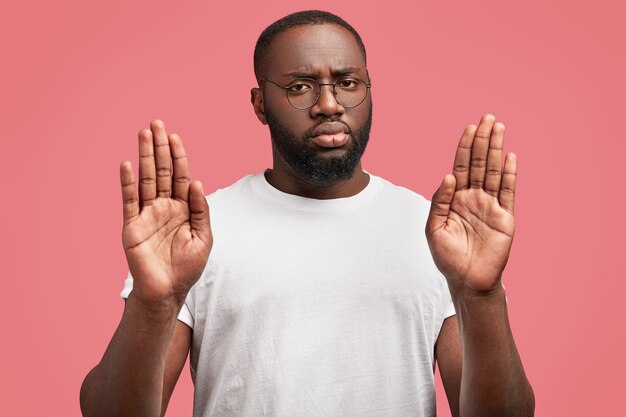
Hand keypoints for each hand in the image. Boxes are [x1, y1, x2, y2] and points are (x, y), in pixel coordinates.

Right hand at [119, 120, 211, 304]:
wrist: (167, 291)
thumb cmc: (187, 267)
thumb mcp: (203, 237)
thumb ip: (201, 210)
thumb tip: (197, 182)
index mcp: (183, 208)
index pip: (181, 176)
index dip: (179, 156)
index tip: (175, 137)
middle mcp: (164, 207)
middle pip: (162, 171)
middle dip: (160, 148)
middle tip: (157, 123)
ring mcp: (147, 214)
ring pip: (146, 179)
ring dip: (144, 156)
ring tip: (143, 134)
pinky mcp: (132, 225)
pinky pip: (130, 200)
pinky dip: (128, 183)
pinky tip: (126, 164)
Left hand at [426, 114, 516, 293]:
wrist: (466, 281)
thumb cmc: (447, 257)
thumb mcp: (434, 229)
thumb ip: (439, 202)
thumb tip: (448, 176)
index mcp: (455, 198)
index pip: (461, 166)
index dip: (465, 147)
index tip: (469, 127)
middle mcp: (473, 198)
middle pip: (480, 163)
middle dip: (483, 140)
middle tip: (488, 117)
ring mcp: (490, 206)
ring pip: (495, 172)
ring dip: (497, 150)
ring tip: (499, 128)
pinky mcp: (505, 218)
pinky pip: (508, 192)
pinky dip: (510, 174)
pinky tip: (510, 156)